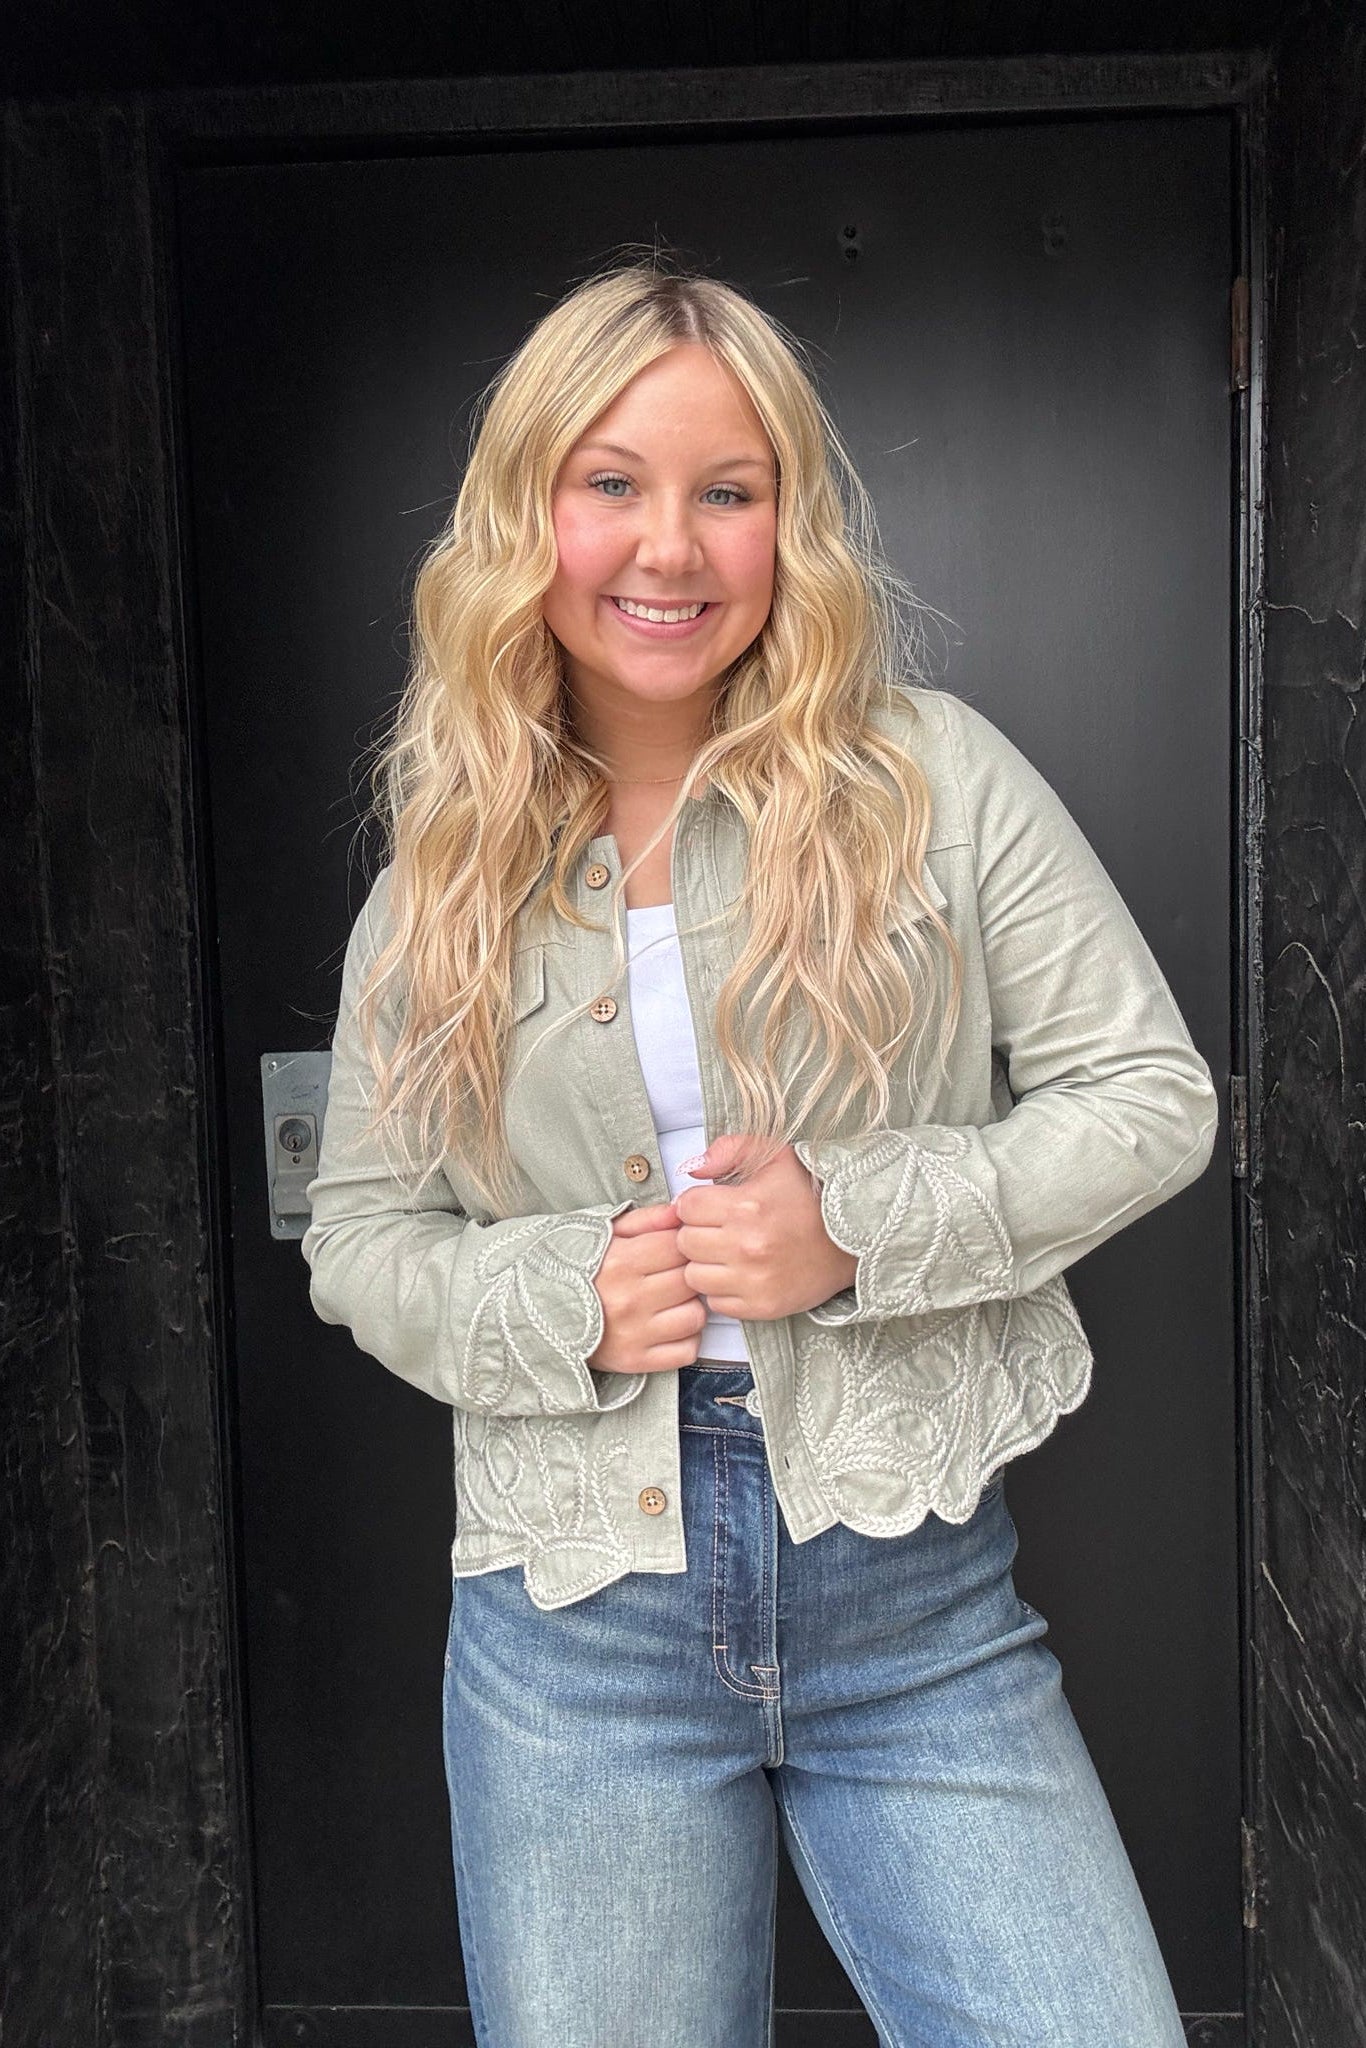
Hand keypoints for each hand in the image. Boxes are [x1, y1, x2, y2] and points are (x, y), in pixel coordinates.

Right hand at [587, 1199, 707, 1374]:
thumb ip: (646, 1220)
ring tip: (671, 1301)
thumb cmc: (575, 1273)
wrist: (537, 1317)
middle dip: (686, 1273)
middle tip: (671, 1274)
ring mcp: (633, 1334)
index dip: (680, 1244)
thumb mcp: (604, 1235)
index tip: (671, 1249)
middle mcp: (628, 1300)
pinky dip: (685, 1339)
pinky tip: (669, 1326)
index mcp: (620, 1262)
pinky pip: (686, 1350)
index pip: (678, 1246)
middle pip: (690, 1279)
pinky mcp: (635, 1361)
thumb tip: (680, 1212)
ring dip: (689, 1307)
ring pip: (694, 1316)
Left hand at [674, 1134, 859, 1320]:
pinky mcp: (762, 1306)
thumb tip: (692, 1167)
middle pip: (685, 1243)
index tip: (710, 1205)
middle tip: (718, 1229)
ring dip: (705, 1264)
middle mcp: (747, 1246)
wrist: (854, 1240)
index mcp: (747, 1206)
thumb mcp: (776, 1156)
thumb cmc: (812, 1196)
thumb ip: (730, 1150)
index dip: (695, 1203)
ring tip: (727, 1253)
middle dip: (697, 1232)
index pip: (685, 1207)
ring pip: (694, 1276)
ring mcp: (754, 1280)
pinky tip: (740, 1274)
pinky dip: (722, 1289)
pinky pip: (716, 1302)